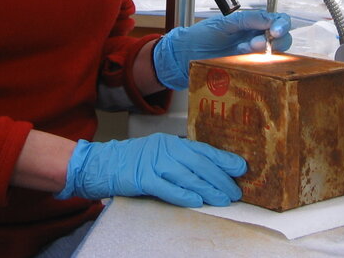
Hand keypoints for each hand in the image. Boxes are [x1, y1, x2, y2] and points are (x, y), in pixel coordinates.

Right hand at [55, 133, 245, 207]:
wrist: (102, 163)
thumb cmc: (132, 161)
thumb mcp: (159, 154)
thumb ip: (180, 161)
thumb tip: (208, 173)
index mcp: (171, 142)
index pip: (203, 149)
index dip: (223, 159)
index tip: (241, 168)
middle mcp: (165, 149)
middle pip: (200, 163)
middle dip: (221, 178)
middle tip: (235, 191)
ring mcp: (154, 162)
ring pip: (187, 176)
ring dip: (208, 189)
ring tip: (222, 199)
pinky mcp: (142, 178)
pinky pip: (167, 187)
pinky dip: (183, 194)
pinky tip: (196, 200)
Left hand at [153, 9, 291, 89]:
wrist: (184, 56)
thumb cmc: (200, 37)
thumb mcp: (222, 23)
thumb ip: (245, 19)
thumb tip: (268, 19)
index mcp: (251, 23)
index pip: (276, 20)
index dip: (281, 24)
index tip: (275, 31)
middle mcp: (256, 38)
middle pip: (282, 39)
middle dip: (276, 41)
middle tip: (256, 44)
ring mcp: (253, 56)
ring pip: (276, 55)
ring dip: (265, 53)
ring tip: (245, 51)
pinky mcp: (248, 71)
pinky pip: (264, 70)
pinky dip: (261, 67)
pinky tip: (247, 63)